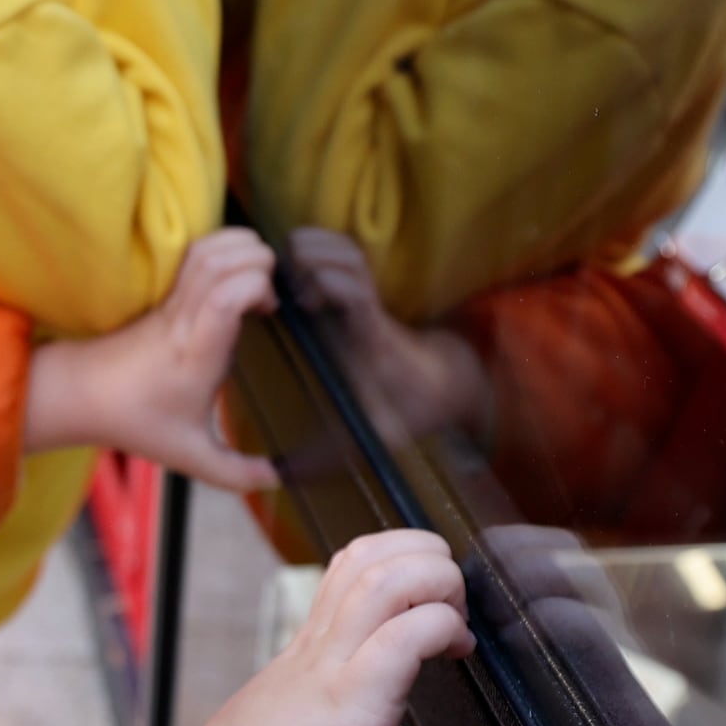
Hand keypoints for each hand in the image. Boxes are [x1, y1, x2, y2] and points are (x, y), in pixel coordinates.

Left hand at [25, 228, 278, 491]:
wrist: (81, 395)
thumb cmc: (136, 421)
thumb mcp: (191, 456)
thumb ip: (236, 473)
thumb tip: (275, 480)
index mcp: (196, 353)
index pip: (225, 298)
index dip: (256, 288)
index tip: (271, 309)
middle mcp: (184, 318)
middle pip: (219, 261)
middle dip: (257, 261)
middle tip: (270, 290)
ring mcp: (169, 300)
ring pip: (204, 249)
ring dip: (240, 248)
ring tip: (257, 275)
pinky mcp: (161, 291)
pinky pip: (192, 251)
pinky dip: (220, 245)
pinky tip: (233, 271)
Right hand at [155, 529, 471, 725]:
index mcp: (310, 655)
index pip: (348, 571)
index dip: (396, 562)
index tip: (431, 601)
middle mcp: (320, 645)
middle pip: (369, 553)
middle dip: (424, 553)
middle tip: (451, 599)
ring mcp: (334, 662)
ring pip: (388, 574)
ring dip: (436, 578)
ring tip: (456, 616)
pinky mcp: (353, 689)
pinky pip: (407, 630)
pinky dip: (442, 626)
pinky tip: (455, 650)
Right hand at [289, 229, 489, 442]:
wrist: (443, 388)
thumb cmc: (404, 411)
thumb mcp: (370, 437)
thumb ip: (327, 457)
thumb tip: (282, 477)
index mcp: (371, 338)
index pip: (356, 293)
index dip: (328, 284)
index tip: (302, 303)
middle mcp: (370, 310)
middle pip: (347, 256)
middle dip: (311, 259)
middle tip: (283, 286)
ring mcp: (368, 296)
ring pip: (346, 248)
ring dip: (312, 251)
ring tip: (284, 279)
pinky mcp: (363, 291)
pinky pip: (343, 255)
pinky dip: (317, 253)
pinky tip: (296, 279)